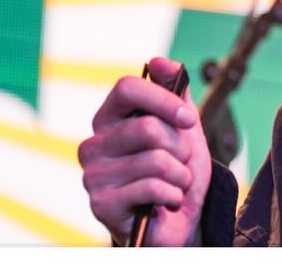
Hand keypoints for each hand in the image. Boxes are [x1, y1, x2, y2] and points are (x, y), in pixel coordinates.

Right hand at [78, 57, 211, 245]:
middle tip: (181, 162)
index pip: (126, 87)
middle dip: (179, 146)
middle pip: (147, 126)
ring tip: (176, 183)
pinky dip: (173, 194)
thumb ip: (174, 92)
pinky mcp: (101, 205)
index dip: (163, 99)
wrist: (178, 220)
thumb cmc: (176, 171)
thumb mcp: (182, 127)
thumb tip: (161, 62)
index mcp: (110, 119)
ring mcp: (94, 175)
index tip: (187, 118)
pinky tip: (168, 201)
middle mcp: (94, 144)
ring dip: (180, 174)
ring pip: (155, 159)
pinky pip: (152, 187)